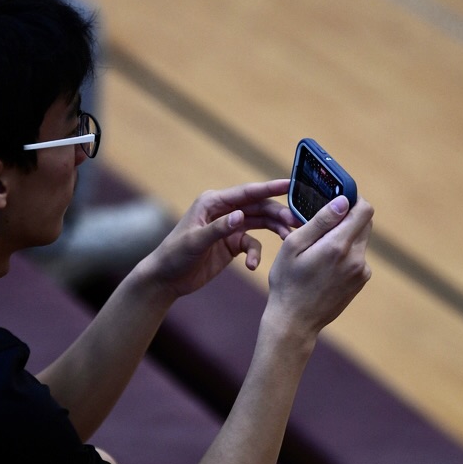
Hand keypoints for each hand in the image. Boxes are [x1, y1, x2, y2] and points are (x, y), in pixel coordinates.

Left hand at [142, 179, 299, 298]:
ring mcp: (229, 227)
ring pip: (259, 223)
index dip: (269, 187)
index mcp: (213, 202)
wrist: (166, 279)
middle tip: (296, 221)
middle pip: (258, 207)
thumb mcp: (195, 242)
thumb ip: (219, 228)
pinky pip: (251, 245)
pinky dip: (255, 254)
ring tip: (289, 239)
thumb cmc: (175, 255)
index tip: (290, 184)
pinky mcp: (231, 244)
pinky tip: (253, 266)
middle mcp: (224, 211)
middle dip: (277, 213)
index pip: (246, 192)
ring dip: (274, 230)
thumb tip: (240, 215)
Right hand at [265, 195, 373, 340]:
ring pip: (360, 240)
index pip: (364, 210)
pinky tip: (324, 266)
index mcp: (338, 246)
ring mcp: (361, 272)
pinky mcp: (360, 281)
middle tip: (323, 225)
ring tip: (318, 250)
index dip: (353, 200)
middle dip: (347, 218)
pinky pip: (357, 257)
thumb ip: (320, 221)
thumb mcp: (294, 246)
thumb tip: (344, 201)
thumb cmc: (287, 282)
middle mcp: (356, 259)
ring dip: (345, 237)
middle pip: (365, 223)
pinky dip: (345, 254)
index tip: (337, 201)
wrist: (295, 321)